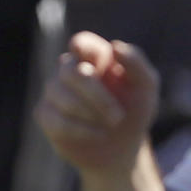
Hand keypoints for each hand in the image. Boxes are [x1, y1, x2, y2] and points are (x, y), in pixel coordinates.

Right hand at [35, 31, 158, 174]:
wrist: (120, 147)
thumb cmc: (133, 111)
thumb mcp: (146, 88)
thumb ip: (136, 64)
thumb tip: (115, 47)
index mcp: (94, 57)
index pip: (80, 43)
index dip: (82, 48)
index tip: (96, 65)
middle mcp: (69, 70)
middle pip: (70, 72)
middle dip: (96, 96)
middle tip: (117, 117)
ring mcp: (53, 91)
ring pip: (61, 95)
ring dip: (89, 114)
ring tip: (109, 127)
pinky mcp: (44, 114)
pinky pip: (56, 119)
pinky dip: (80, 130)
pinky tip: (97, 135)